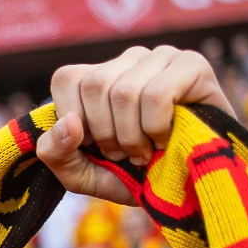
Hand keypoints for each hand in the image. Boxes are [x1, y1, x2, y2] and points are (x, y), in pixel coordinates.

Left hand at [37, 46, 234, 204]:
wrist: (187, 190)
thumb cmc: (132, 177)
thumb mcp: (80, 173)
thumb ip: (55, 152)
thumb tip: (68, 121)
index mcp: (97, 76)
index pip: (66, 79)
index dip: (76, 121)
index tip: (96, 147)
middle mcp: (129, 60)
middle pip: (95, 85)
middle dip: (105, 134)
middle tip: (124, 154)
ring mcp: (162, 57)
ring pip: (124, 91)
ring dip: (132, 136)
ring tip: (145, 152)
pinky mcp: (192, 66)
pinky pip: (157, 94)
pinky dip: (156, 128)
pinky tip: (165, 140)